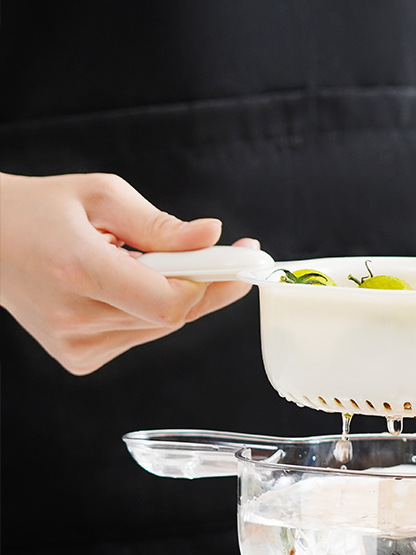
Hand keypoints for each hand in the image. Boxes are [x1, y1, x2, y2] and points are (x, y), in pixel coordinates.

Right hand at [0, 172, 258, 373]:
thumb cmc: (39, 211)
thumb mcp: (100, 195)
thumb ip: (161, 225)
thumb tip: (212, 236)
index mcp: (77, 269)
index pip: (167, 302)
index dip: (208, 284)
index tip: (237, 258)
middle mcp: (74, 317)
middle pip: (173, 316)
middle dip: (204, 285)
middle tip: (223, 256)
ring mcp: (75, 346)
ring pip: (161, 328)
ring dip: (173, 296)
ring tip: (140, 262)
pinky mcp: (79, 359)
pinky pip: (140, 335)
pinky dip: (148, 311)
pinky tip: (122, 286)